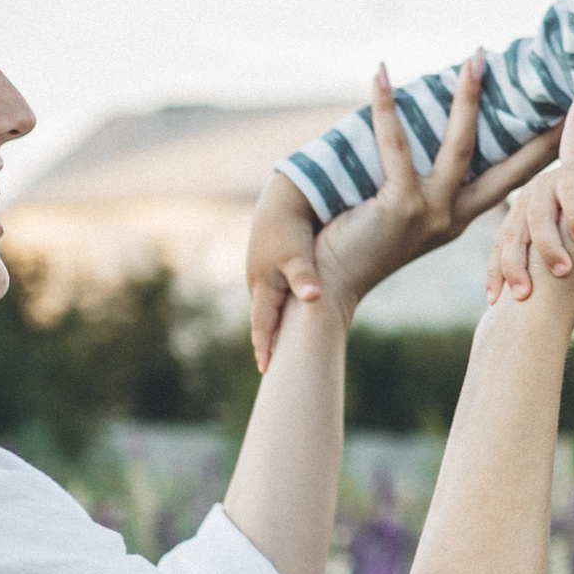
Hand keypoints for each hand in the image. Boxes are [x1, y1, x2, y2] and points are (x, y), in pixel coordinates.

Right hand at [246, 172, 323, 372]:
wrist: (283, 200)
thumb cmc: (290, 227)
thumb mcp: (297, 253)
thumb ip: (304, 277)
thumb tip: (312, 298)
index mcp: (264, 286)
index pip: (263, 325)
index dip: (265, 347)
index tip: (267, 371)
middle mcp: (261, 285)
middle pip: (264, 322)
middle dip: (268, 346)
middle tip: (275, 373)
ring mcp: (265, 278)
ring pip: (271, 310)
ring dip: (275, 331)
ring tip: (282, 356)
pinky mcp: (274, 270)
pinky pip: (277, 298)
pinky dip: (283, 313)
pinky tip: (293, 323)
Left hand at [258, 59, 562, 359]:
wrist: (325, 289)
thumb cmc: (354, 248)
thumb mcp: (401, 219)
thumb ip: (423, 191)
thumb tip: (434, 139)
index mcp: (458, 218)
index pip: (511, 180)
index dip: (541, 152)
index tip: (567, 123)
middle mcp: (453, 217)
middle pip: (510, 166)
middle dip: (538, 127)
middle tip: (563, 89)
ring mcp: (431, 213)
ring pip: (461, 146)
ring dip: (469, 98)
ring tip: (478, 57)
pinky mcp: (400, 208)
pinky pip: (396, 148)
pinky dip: (387, 109)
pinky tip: (381, 75)